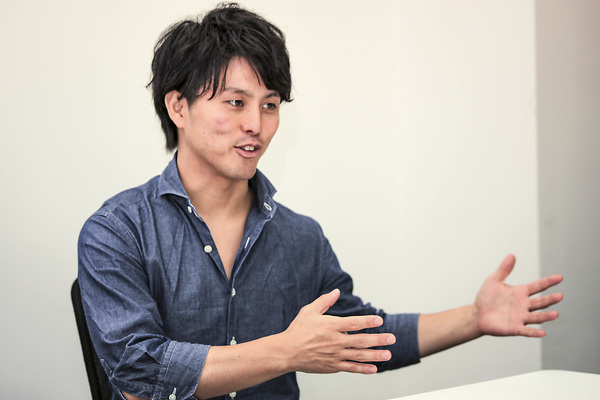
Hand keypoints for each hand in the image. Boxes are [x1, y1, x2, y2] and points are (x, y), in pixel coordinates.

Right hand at [281, 289, 395, 373]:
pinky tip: (374, 369)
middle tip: (392, 339)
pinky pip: (351, 368)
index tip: (379, 320)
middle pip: (361, 340)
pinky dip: (363, 369)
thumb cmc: (298, 330)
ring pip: (359, 356)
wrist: (287, 352)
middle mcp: (335, 341)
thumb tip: (336, 291)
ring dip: (375, 355)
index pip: (354, 323)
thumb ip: (325, 301)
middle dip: (378, 339)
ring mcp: (335, 355)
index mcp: (330, 326)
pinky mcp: (332, 366)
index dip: (368, 321)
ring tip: (388, 354)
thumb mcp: (309, 311)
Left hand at [475, 254, 562, 337]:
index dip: (548, 282)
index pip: (537, 286)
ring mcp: (521, 317)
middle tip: (560, 296)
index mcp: (520, 293)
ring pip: (537, 317)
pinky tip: (543, 333)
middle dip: (550, 299)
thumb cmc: (486, 297)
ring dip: (546, 316)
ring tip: (556, 314)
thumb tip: (511, 255)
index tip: (560, 277)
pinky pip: (526, 331)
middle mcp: (524, 305)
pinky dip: (534, 332)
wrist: (477, 314)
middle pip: (540, 302)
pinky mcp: (515, 328)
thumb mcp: (494, 280)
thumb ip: (504, 269)